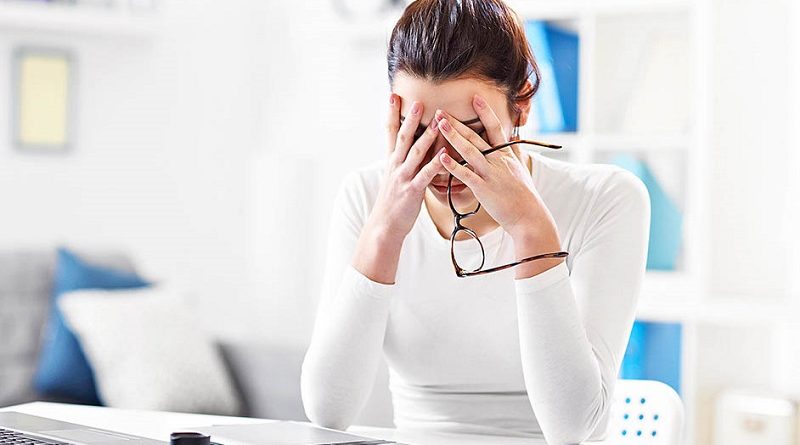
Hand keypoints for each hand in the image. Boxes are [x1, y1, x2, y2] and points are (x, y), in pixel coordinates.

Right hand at [351, 94, 444, 283]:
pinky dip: (436, 164)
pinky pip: (426, 175)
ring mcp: (403, 177)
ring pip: (416, 153)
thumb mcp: (394, 177)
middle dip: (410, 118)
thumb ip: (403, 161)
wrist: (384, 226)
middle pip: (403, 138)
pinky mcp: (413, 191)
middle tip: (417, 101)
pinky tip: (445, 155)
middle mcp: (395, 166)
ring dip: (427, 136)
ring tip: (437, 121)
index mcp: (391, 161)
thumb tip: (412, 147)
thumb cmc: (392, 202)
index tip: (393, 96)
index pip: (390, 133)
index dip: (392, 114)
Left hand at [434, 94, 560, 248]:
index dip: (485, 112)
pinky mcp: (483, 188)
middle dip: (458, 122)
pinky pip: (466, 174)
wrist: (528, 216)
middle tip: (441, 110)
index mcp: (506, 154)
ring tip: (440, 124)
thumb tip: (513, 137)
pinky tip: (441, 157)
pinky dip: (453, 165)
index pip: (495, 128)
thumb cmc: (524, 194)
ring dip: (454, 136)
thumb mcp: (521, 168)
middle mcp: (498, 160)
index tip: (475, 97)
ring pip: (470, 151)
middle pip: (476, 136)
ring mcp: (491, 173)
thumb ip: (514, 152)